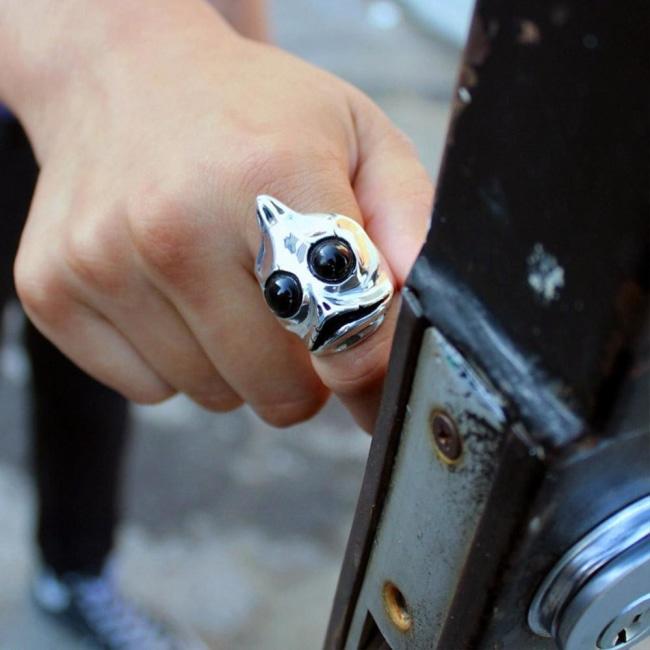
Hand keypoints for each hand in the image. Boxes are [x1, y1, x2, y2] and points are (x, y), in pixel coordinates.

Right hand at [9, 0, 431, 429]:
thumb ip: (408, 219)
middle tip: (291, 314)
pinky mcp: (52, 291)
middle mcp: (178, 221)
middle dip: (300, 370)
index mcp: (272, 175)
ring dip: (236, 362)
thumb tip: (422, 314)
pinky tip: (170, 294)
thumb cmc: (255, 114)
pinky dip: (174, 359)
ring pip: (213, 394)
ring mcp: (103, 259)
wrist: (126, 74)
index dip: (365, 367)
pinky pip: (148, 389)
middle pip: (278, 388)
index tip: (362, 370)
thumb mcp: (356, 136)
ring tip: (225, 285)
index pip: (344, 327)